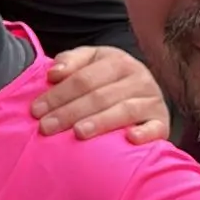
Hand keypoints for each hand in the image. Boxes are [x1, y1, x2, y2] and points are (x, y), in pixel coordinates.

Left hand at [31, 45, 170, 142]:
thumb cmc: (108, 80)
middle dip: (69, 112)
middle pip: (99, 96)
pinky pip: (156, 128)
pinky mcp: (163, 123)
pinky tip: (129, 139)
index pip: (83, 78)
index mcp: (118, 61)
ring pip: (124, 110)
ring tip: (78, 133)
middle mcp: (139, 78)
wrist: (144, 93)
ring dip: (100, 122)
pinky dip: (144, 133)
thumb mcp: (90, 62)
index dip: (58, 94)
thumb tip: (54, 73)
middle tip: (46, 127)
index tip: (36, 110)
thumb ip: (71, 61)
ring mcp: (153, 100)